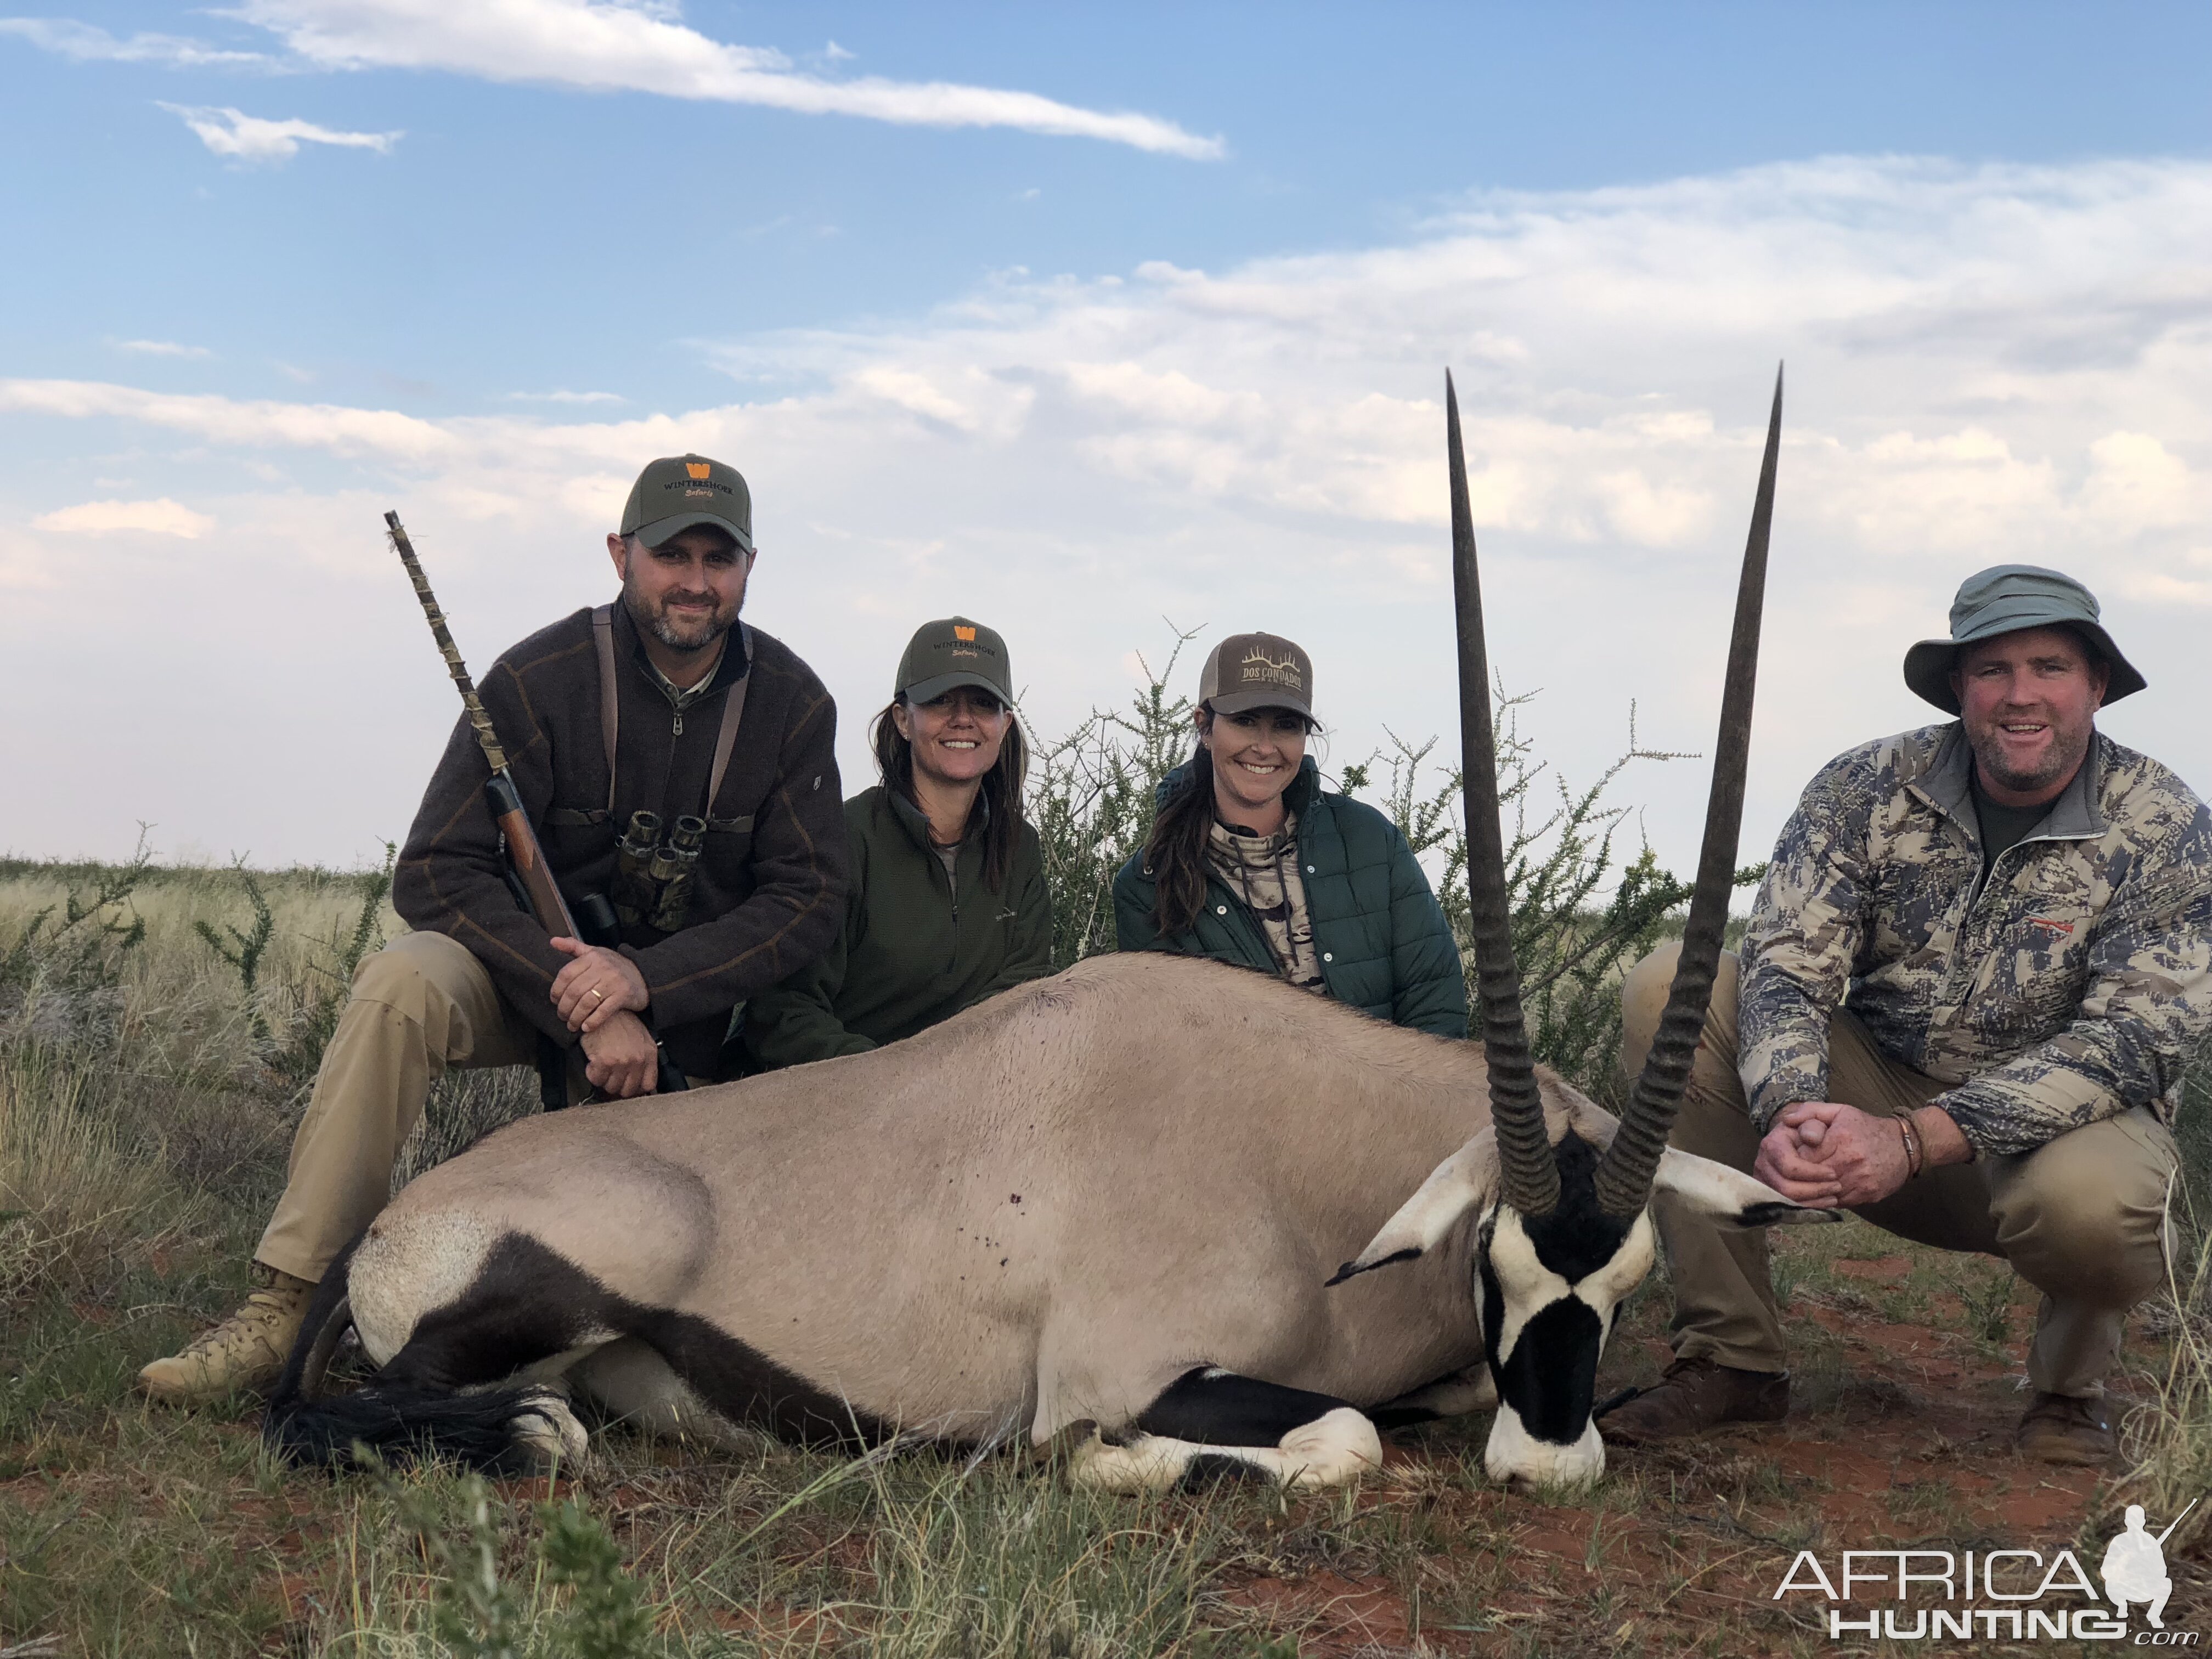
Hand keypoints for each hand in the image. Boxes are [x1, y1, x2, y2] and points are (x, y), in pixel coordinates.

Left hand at [549, 938, 648, 1033]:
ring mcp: (614, 982)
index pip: (566, 974)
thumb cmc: (614, 966)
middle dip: (564, 1008)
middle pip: (574, 991)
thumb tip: (553, 941)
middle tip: (562, 1016)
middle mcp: (603, 968)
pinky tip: (586, 1027)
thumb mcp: (595, 952)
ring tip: (572, 1025)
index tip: (554, 1001)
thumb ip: (574, 947)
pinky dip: (592, 1021)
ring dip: (576, 1017)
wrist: (645, 975)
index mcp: (592, 957)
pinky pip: (603, 1011)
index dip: (556, 990)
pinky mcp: (623, 995)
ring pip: (586, 1003)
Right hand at [579, 1010, 659, 1098]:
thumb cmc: (620, 1023)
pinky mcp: (603, 1061)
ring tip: (602, 1067)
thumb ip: (644, 1059)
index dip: (636, 1089)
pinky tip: (594, 1063)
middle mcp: (637, 1060)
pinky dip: (592, 1074)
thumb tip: (639, 1082)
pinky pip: (596, 1080)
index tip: (628, 1086)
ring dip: (604, 1080)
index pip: (648, 1085)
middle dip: (618, 1086)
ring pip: (611, 1087)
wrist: (603, 1011)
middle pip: (628, 1090)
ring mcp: (621, 1062)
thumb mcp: (641, 1039)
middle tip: (611, 1076)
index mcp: (649, 1054)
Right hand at [1751, 1115, 1844, 1205]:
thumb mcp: (1821, 1116)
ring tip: (1834, 1196)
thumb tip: (1809, 1136)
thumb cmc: (1819, 1130)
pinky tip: (1824, 1202)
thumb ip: (1813, 1118)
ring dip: (1813, 1201)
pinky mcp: (1770, 1193)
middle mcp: (1763, 1163)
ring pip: (1786, 1200)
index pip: (1789, 1166)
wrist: (1808, 1141)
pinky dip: (1807, 1208)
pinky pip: (1786, 1208)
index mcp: (1772, 1143)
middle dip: (1814, 1190)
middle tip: (1837, 1186)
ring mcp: (1765, 1180)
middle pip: (1786, 1187)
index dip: (1813, 1173)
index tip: (1834, 1173)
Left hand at [1775, 1101, 1910, 1207]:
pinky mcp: (1867, 1195)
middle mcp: (1851, 1161)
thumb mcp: (1840, 1111)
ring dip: (1813, 1190)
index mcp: (1841, 1139)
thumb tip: (1786, 1120)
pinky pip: (1839, 1202)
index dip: (1794, 1159)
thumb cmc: (1866, 1127)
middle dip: (1800, 1177)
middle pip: (1812, 1177)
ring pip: (1824, 1194)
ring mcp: (1860, 1180)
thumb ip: (1810, 1112)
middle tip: (1794, 1174)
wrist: (1904, 1146)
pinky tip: (1824, 1191)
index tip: (1792, 1158)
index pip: (1803, 1157)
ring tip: (1807, 1183)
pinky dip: (1828, 1199)